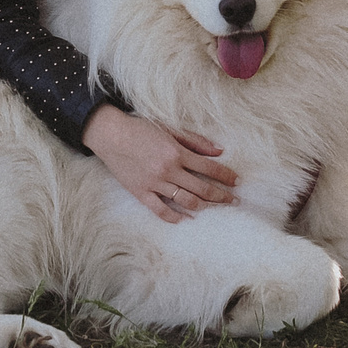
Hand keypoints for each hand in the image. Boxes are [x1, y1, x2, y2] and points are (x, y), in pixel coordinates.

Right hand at [83, 104, 238, 223]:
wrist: (110, 135)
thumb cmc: (141, 129)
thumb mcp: (170, 129)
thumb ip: (195, 141)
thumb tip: (220, 151)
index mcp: (177, 153)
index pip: (209, 169)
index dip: (226, 176)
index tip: (237, 182)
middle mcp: (168, 170)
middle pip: (202, 188)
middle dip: (221, 196)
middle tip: (234, 201)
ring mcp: (154, 184)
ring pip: (186, 201)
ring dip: (204, 206)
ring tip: (215, 208)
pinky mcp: (141, 193)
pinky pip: (161, 210)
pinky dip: (175, 217)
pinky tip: (187, 218)